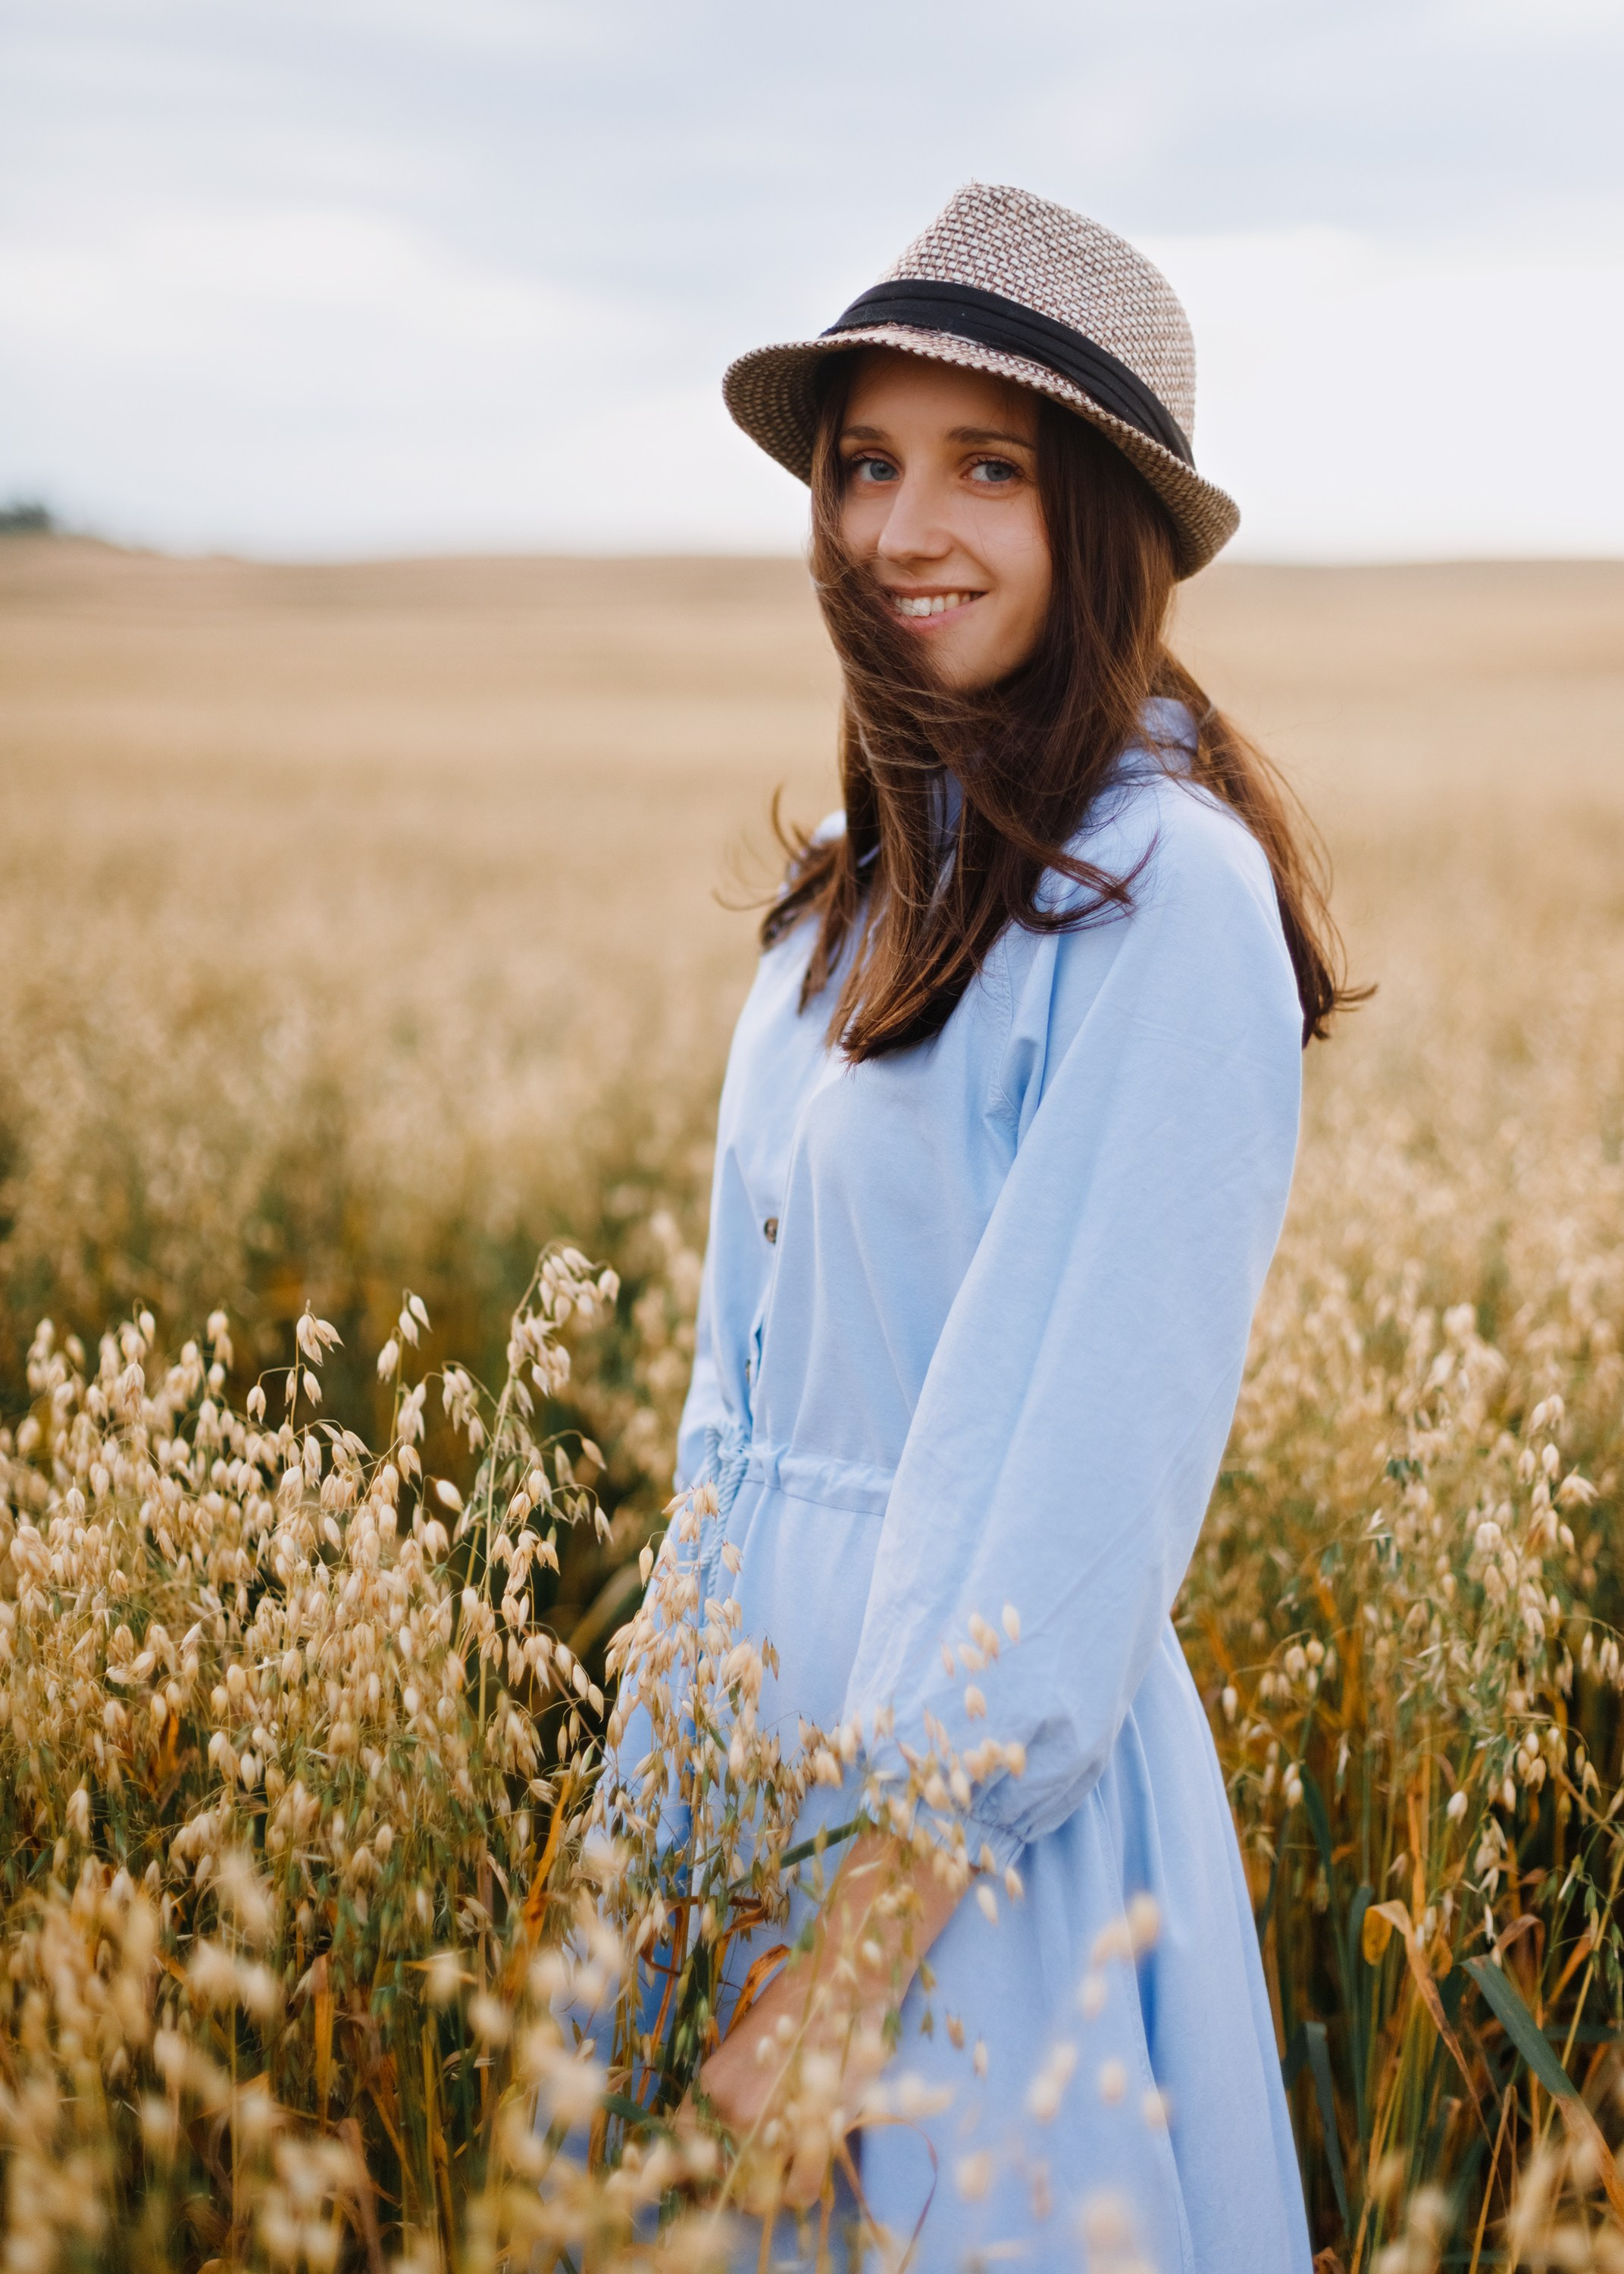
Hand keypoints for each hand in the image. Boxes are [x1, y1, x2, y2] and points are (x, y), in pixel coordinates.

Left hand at [677, 1833, 963, 2210]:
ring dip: (766, 2191)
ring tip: (780, 2168)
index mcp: (707, 2089)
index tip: (694, 2180)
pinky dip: (802, 2185)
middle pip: (712, 2185)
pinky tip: (807, 2164)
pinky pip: (797, 2191)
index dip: (682, 2173)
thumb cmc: (791, 2015)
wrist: (841, 1981)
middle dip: (728, 2188)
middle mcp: (729, 2113)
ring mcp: (770, 2127)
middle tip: (746, 2177)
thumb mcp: (742, 2051)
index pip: (674, 2153)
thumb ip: (721, 2099)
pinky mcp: (811, 2134)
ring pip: (755, 2196)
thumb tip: (698, 2149)